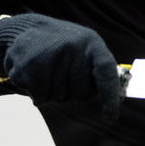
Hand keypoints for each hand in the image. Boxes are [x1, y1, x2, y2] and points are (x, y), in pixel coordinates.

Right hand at [0, 13, 121, 119]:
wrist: (25, 30)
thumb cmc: (64, 46)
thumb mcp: (86, 48)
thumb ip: (100, 71)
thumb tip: (118, 99)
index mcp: (90, 42)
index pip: (105, 70)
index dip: (110, 95)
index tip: (110, 115)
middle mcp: (71, 47)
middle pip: (81, 92)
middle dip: (74, 92)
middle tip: (64, 76)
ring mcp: (48, 56)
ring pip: (59, 97)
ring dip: (54, 92)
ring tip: (47, 71)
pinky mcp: (28, 68)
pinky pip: (41, 98)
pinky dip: (38, 94)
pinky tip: (34, 76)